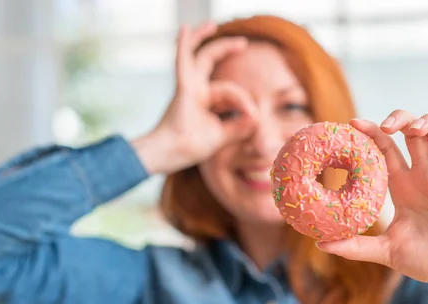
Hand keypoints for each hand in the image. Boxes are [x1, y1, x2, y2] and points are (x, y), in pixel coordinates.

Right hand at [132, 21, 257, 174]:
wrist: (170, 154)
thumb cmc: (189, 147)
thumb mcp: (220, 136)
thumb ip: (238, 127)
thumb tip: (258, 117)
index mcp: (204, 100)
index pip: (231, 92)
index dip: (246, 101)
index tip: (254, 117)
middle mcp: (195, 89)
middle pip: (210, 61)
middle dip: (226, 49)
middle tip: (243, 43)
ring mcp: (188, 87)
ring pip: (198, 56)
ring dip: (204, 39)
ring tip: (212, 25)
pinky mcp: (183, 89)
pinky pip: (182, 62)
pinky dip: (184, 45)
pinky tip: (185, 29)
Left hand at [317, 111, 427, 300]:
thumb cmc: (423, 260)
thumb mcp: (386, 251)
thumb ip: (356, 247)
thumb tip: (321, 244)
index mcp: (402, 185)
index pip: (385, 148)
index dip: (372, 132)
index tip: (353, 123)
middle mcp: (423, 175)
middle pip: (413, 132)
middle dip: (401, 119)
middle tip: (388, 125)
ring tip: (416, 130)